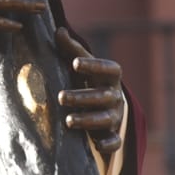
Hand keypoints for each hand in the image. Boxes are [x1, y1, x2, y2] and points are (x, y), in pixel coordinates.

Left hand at [56, 27, 124, 157]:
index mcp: (109, 77)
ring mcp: (115, 117)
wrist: (105, 109)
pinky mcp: (114, 136)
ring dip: (88, 120)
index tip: (74, 63)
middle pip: (103, 96)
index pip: (109, 68)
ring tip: (68, 121)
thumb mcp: (82, 66)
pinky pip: (115, 141)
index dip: (94, 65)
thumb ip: (71, 50)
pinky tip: (97, 144)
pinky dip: (108, 143)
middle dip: (82, 97)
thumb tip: (58, 30)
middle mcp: (115, 96)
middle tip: (60, 97)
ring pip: (106, 118)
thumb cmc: (89, 82)